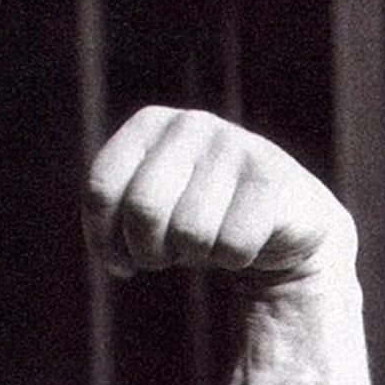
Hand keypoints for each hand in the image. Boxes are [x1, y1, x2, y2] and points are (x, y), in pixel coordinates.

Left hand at [82, 106, 355, 291]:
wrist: (283, 218)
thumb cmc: (196, 214)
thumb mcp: (145, 210)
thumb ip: (113, 219)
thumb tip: (115, 259)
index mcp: (149, 124)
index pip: (101, 188)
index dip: (104, 238)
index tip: (121, 261)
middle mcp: (190, 124)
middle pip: (143, 208)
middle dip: (148, 250)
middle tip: (163, 257)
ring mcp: (234, 144)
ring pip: (190, 231)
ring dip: (194, 255)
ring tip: (205, 244)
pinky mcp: (271, 176)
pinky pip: (233, 243)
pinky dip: (233, 258)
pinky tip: (242, 244)